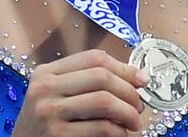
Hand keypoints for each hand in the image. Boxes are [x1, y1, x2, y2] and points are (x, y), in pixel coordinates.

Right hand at [10, 49, 148, 136]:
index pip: (94, 59)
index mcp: (46, 72)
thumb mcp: (59, 96)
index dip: (124, 68)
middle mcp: (44, 88)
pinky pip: (100, 127)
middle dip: (129, 91)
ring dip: (128, 112)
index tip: (143, 81)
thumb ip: (90, 83)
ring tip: (135, 123)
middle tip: (139, 107)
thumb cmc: (45, 125)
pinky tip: (121, 135)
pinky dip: (118, 131)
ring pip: (104, 101)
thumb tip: (140, 78)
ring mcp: (48, 112)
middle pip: (102, 77)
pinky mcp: (55, 135)